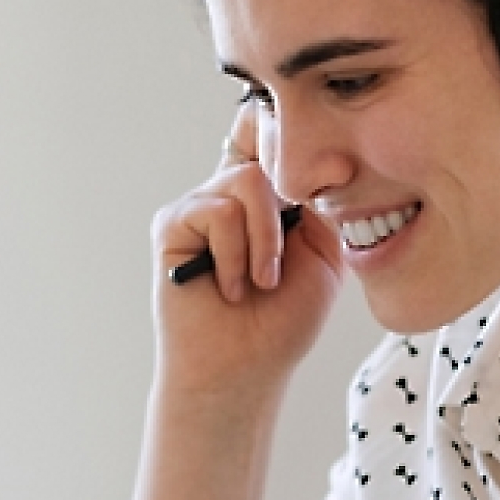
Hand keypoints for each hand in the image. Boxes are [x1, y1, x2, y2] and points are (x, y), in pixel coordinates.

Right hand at [150, 106, 342, 397]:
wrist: (245, 370)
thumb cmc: (283, 321)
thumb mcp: (324, 254)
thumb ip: (319, 200)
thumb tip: (307, 159)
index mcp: (267, 194)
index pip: (270, 129)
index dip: (290, 130)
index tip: (326, 163)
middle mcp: (229, 190)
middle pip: (263, 141)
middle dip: (291, 199)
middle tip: (287, 254)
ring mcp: (199, 205)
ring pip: (248, 181)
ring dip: (266, 240)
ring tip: (263, 282)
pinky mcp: (173, 225)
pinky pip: (218, 212)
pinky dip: (237, 254)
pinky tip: (234, 288)